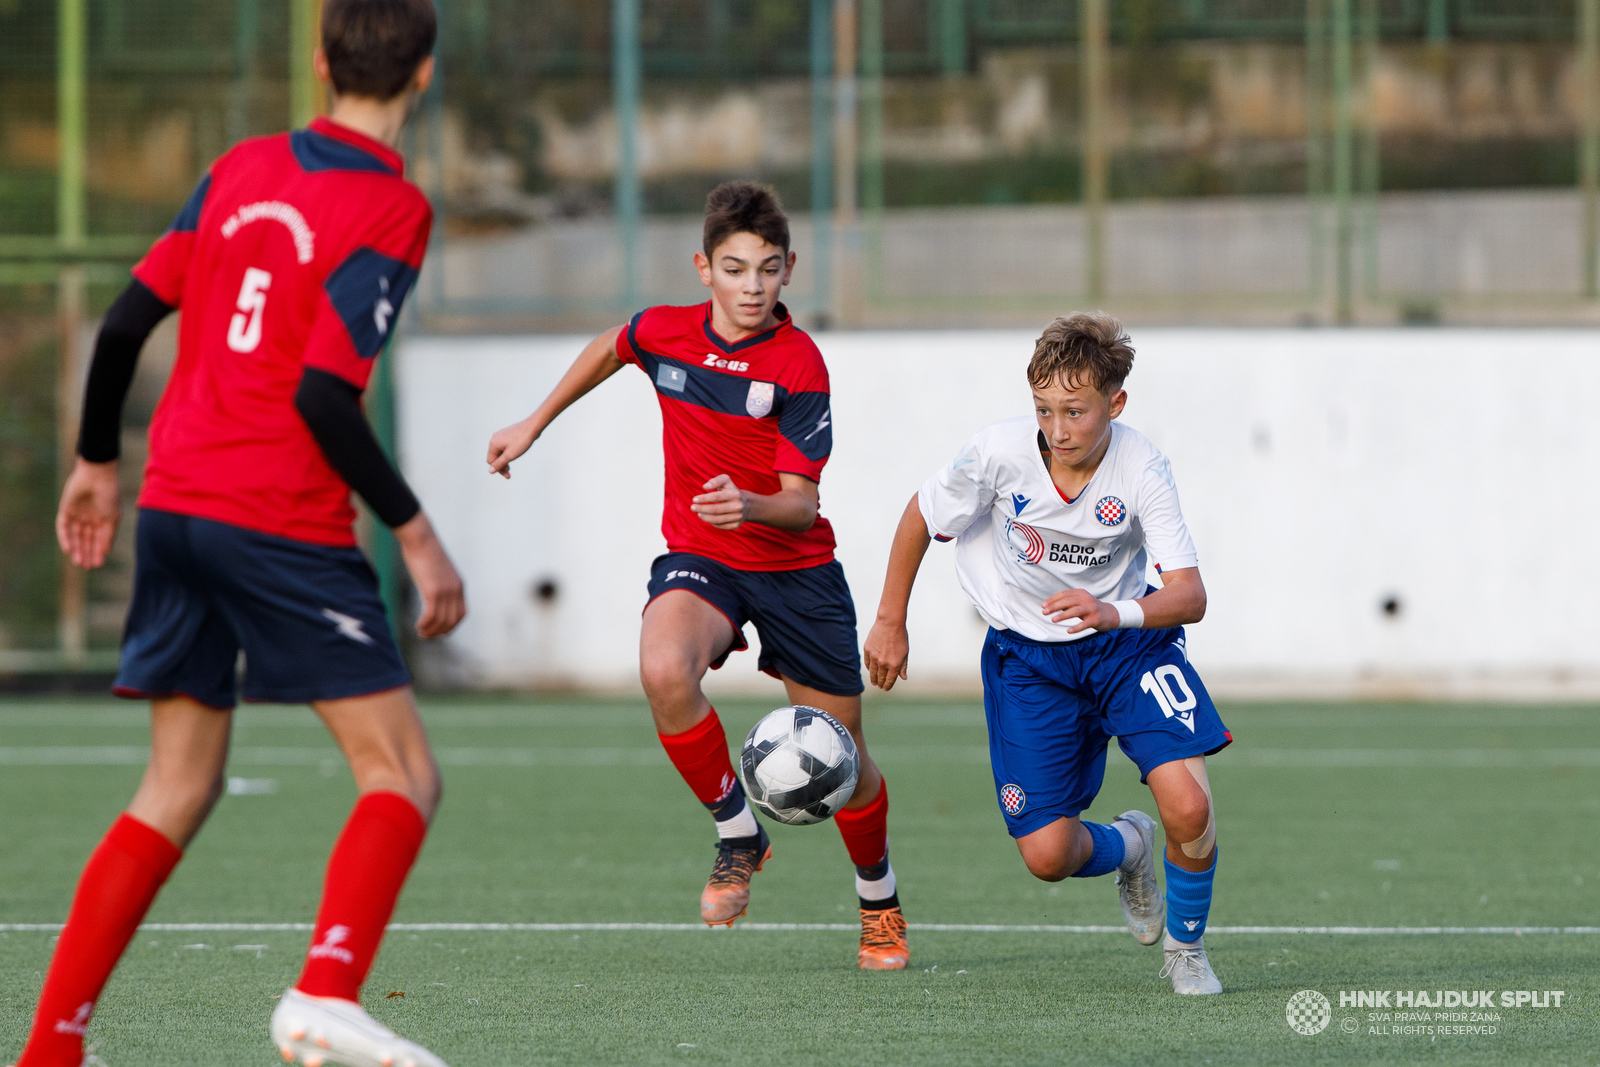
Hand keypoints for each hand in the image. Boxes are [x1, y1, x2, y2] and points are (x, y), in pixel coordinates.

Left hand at [56, 458, 121, 568]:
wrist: (97, 475)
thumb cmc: (109, 495)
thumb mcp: (112, 518)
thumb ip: (108, 535)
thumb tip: (106, 553)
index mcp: (103, 519)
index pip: (99, 539)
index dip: (98, 552)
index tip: (98, 565)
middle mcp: (89, 518)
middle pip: (86, 539)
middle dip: (86, 553)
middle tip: (86, 567)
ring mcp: (77, 514)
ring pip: (74, 535)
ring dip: (76, 549)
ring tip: (78, 562)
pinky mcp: (65, 509)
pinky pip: (63, 526)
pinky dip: (65, 538)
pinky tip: (68, 549)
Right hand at [394, 512, 465, 638]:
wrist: (421, 538)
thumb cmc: (425, 551)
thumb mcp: (437, 570)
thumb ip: (439, 583)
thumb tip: (431, 592)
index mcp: (459, 585)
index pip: (461, 614)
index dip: (451, 626)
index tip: (440, 631)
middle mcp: (456, 590)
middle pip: (452, 620)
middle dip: (440, 632)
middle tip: (426, 635)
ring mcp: (446, 590)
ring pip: (441, 620)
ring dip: (430, 630)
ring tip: (420, 632)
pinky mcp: (433, 590)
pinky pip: (431, 615)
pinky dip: (425, 624)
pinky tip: (418, 626)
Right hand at [486, 418, 538, 478]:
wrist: (532, 427)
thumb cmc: (522, 441)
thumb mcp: (510, 455)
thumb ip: (499, 464)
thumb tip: (490, 471)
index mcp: (493, 443)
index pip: (491, 461)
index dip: (498, 469)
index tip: (507, 475)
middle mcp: (494, 438)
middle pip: (494, 456)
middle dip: (501, 465)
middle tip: (509, 473)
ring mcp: (500, 435)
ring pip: (500, 451)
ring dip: (504, 460)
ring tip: (511, 466)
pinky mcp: (506, 434)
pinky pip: (504, 446)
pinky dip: (507, 453)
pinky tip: (514, 456)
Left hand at [690, 474, 748, 529]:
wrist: (746, 504)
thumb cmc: (730, 490)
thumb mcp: (726, 481)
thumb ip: (715, 480)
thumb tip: (705, 487)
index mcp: (735, 494)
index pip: (717, 497)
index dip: (704, 498)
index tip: (694, 499)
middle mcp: (738, 506)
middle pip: (716, 510)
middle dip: (701, 509)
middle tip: (692, 507)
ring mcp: (738, 517)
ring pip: (717, 520)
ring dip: (705, 517)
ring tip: (698, 513)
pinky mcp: (736, 525)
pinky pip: (720, 526)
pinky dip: (712, 523)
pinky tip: (708, 517)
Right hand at [863, 618, 909, 690]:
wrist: (890, 622)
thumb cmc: (900, 637)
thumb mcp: (905, 653)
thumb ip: (903, 666)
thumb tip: (903, 678)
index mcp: (894, 664)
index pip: (889, 680)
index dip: (887, 686)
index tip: (886, 688)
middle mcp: (883, 663)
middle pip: (880, 677)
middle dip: (880, 683)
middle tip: (879, 686)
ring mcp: (874, 657)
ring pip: (872, 672)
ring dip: (873, 678)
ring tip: (874, 682)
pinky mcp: (867, 650)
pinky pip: (867, 662)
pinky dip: (869, 668)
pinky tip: (870, 670)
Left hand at [1040, 588, 1117, 633]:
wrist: (1110, 614)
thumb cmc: (1090, 608)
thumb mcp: (1079, 602)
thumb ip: (1067, 603)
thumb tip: (1050, 607)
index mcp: (1080, 593)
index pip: (1064, 594)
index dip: (1052, 599)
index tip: (1043, 605)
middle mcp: (1086, 599)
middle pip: (1067, 601)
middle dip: (1054, 606)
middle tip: (1044, 612)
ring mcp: (1092, 609)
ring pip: (1075, 611)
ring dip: (1063, 615)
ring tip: (1053, 620)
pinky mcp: (1096, 619)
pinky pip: (1085, 624)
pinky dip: (1076, 628)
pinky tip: (1068, 631)